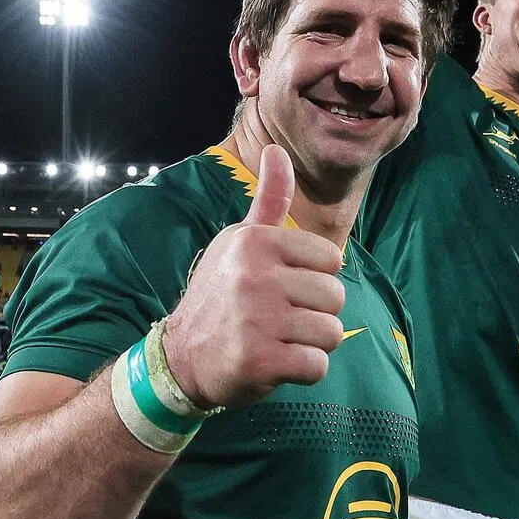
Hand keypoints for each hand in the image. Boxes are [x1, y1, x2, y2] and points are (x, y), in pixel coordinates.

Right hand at [161, 144, 344, 409]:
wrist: (181, 359)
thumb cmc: (221, 294)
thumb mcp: (239, 241)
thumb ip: (268, 199)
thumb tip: (276, 148)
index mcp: (255, 243)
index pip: (332, 258)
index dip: (316, 278)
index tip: (284, 287)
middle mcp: (255, 276)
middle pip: (336, 297)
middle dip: (317, 314)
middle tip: (281, 319)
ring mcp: (257, 319)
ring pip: (332, 333)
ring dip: (312, 344)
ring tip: (280, 340)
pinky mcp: (261, 360)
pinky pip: (318, 366)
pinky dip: (304, 371)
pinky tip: (278, 363)